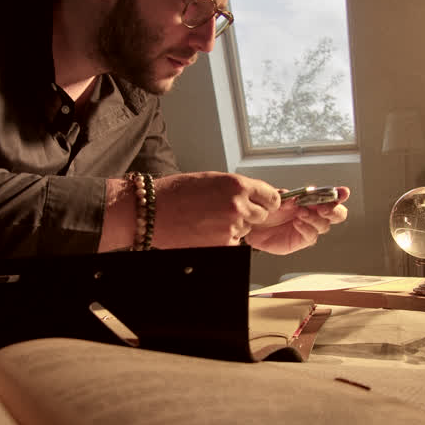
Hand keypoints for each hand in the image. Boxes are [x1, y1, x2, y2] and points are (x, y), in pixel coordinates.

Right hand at [151, 172, 280, 248]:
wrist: (153, 210)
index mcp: (237, 185)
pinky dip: (225, 240)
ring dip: (236, 227)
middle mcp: (237, 206)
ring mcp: (231, 227)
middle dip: (250, 215)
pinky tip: (207, 231)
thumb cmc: (176, 192)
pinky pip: (234, 243)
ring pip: (246, 230)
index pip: (271, 197)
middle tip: (228, 212)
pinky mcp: (222, 245)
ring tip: (211, 220)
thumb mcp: (212, 179)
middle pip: (261, 215)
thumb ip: (237, 188)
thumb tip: (255, 195)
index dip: (267, 201)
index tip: (263, 204)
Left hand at [245, 186, 349, 254]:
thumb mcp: (276, 199)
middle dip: (333, 210)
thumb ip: (287, 197)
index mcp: (311, 201)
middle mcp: (314, 214)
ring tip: (300, 213)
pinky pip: (311, 236)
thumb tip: (297, 197)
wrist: (253, 226)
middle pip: (337, 214)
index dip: (339, 195)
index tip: (342, 192)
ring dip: (314, 218)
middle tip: (323, 207)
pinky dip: (306, 228)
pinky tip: (297, 223)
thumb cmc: (267, 211)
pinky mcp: (302, 240)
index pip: (331, 197)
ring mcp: (310, 227)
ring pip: (324, 225)